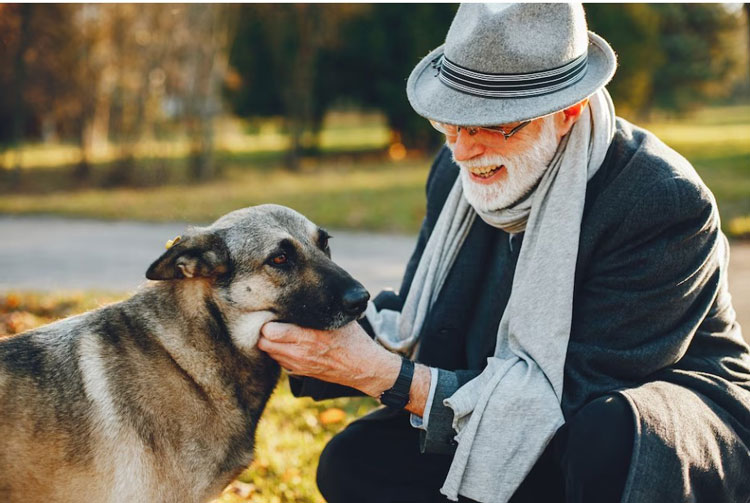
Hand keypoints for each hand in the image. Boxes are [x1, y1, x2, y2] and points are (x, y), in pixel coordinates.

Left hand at [258, 321, 401, 397]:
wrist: (364, 366)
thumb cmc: (352, 339)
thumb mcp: (337, 319)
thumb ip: (317, 310)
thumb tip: (302, 291)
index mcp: (307, 336)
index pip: (270, 331)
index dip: (267, 321)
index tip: (273, 313)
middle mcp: (299, 353)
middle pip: (264, 343)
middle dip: (265, 332)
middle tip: (272, 322)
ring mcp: (298, 365)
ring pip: (269, 353)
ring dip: (271, 343)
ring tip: (280, 333)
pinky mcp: (300, 373)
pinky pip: (279, 362)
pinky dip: (279, 353)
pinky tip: (289, 345)